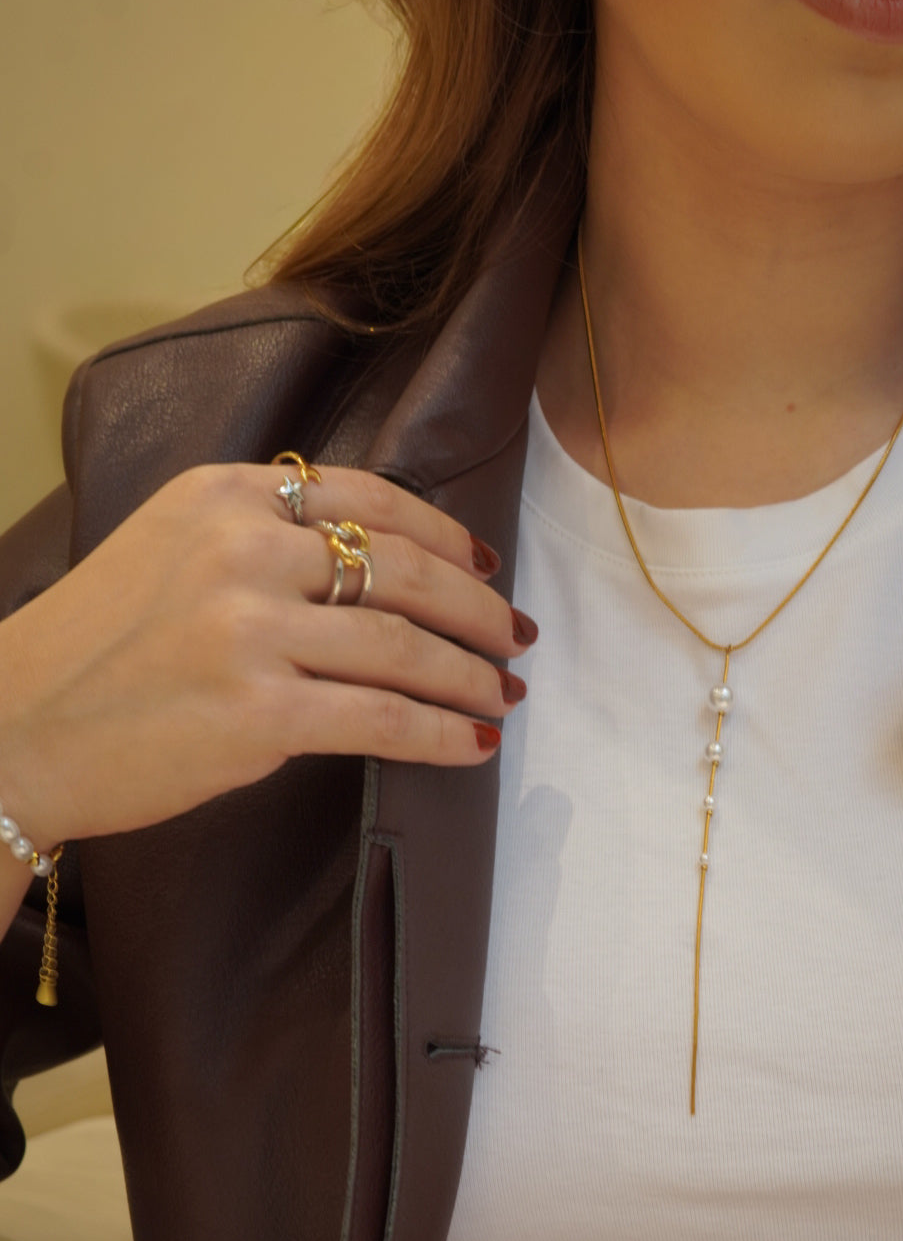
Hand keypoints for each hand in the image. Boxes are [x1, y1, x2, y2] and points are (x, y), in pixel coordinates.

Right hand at [0, 461, 535, 849]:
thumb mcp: (169, 546)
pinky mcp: (257, 713)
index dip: (444, 535)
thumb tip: (375, 573)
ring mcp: (250, 630)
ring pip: (405, 646)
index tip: (484, 566)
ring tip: (504, 695)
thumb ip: (261, 539)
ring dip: (471, 675)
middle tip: (515, 638)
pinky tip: (471, 744)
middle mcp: (244, 549)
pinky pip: (382, 719)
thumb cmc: (94, 648)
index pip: (368, 499)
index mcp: (225, 495)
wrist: (13, 727)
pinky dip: (440, 733)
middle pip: (403, 570)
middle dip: (477, 609)